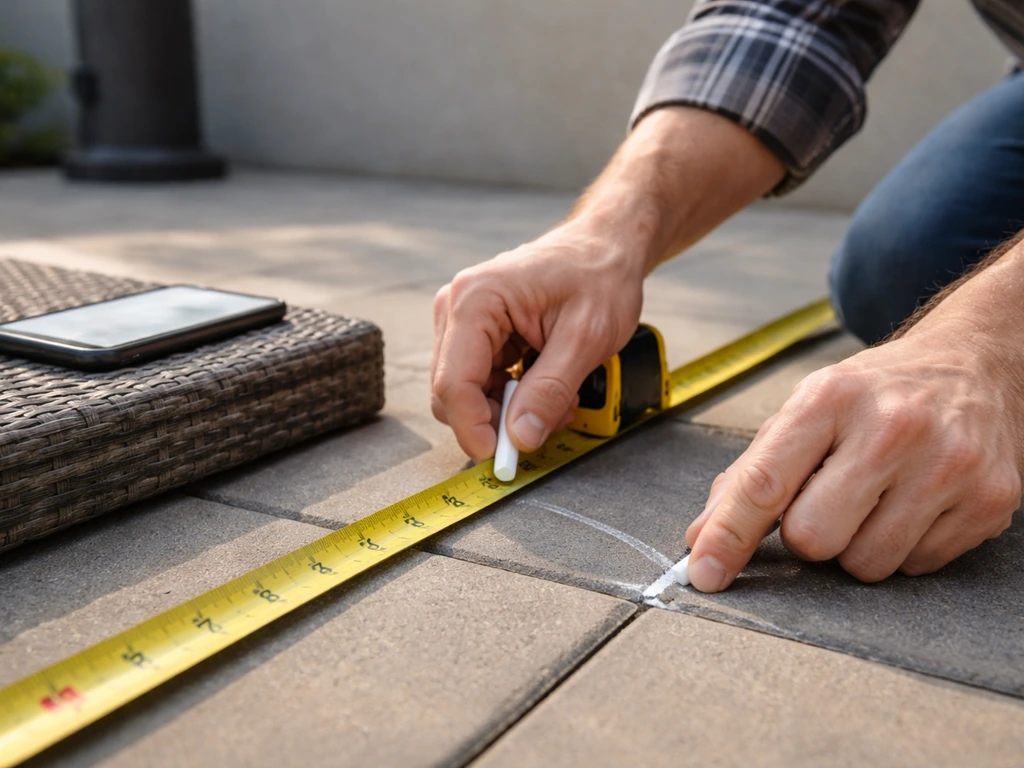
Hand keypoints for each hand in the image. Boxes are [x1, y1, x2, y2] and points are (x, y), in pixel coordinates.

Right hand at [431, 221, 643, 461]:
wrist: (606, 247)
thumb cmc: (599, 276)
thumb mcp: (586, 337)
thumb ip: (550, 390)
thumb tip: (521, 437)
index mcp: (476, 300)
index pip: (454, 382)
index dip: (473, 427)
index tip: (501, 458)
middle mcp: (457, 308)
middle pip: (451, 392)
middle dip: (496, 420)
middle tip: (545, 425)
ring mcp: (463, 321)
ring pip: (467, 394)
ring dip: (509, 410)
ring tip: (558, 399)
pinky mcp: (476, 334)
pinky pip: (482, 383)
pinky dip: (513, 397)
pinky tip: (548, 387)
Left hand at [685, 321, 1023, 590]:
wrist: (971, 363)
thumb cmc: (874, 393)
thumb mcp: (805, 409)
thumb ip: (750, 474)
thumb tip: (703, 537)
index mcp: (830, 398)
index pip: (764, 483)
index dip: (728, 535)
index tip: (704, 571)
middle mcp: (892, 427)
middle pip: (813, 538)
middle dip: (806, 534)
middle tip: (828, 498)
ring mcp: (947, 464)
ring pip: (865, 564)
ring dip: (856, 546)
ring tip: (874, 497)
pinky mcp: (989, 499)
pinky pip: (916, 567)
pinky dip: (903, 547)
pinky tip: (912, 502)